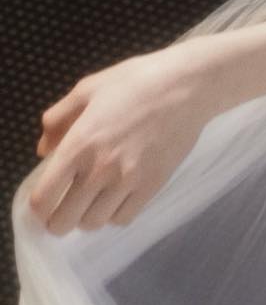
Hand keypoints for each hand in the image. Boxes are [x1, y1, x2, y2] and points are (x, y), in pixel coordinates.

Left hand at [27, 45, 214, 236]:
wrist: (187, 86)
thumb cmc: (136, 81)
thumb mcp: (87, 89)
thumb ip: (57, 118)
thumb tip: (44, 150)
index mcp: (78, 144)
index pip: (44, 198)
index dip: (38, 207)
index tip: (44, 202)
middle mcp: (100, 169)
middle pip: (65, 221)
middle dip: (58, 219)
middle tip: (64, 207)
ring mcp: (128, 180)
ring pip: (94, 223)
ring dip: (87, 216)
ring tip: (92, 201)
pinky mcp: (152, 186)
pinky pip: (124, 219)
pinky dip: (115, 214)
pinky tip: (117, 197)